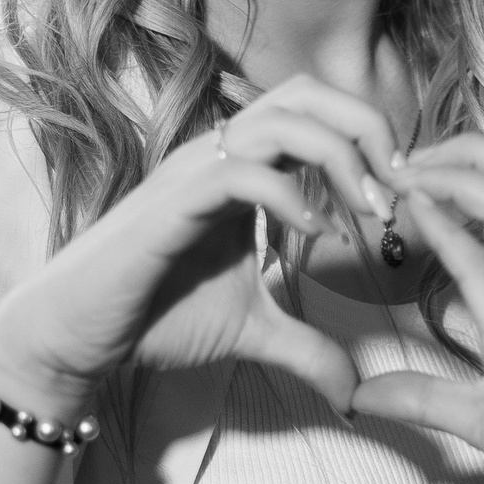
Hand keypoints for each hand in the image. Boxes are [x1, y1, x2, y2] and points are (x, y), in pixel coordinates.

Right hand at [0, 77, 403, 420]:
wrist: (80, 336)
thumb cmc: (155, 319)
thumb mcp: (253, 333)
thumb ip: (308, 349)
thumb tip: (355, 391)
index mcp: (244, 166)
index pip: (318, 112)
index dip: (371, 140)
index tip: (403, 198)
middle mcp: (222, 153)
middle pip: (310, 93)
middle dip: (368, 128)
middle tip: (399, 191)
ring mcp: (196, 171)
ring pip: (283, 120)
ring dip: (342, 158)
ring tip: (370, 212)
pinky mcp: (173, 204)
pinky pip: (241, 172)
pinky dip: (290, 195)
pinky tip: (317, 235)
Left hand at [347, 135, 483, 483]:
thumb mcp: (482, 415)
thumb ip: (425, 396)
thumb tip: (361, 396)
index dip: (471, 166)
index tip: (414, 173)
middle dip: (465, 147)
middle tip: (405, 157)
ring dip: (453, 171)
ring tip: (403, 173)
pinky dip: (446, 226)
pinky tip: (412, 209)